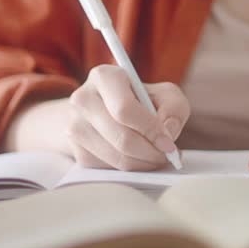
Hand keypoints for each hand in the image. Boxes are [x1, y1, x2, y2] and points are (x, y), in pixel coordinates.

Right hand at [66, 65, 189, 170]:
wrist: (102, 110)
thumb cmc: (138, 100)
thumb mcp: (162, 94)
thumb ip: (174, 107)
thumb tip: (167, 132)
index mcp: (103, 77)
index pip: (125, 109)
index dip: (151, 130)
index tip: (169, 144)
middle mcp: (83, 99)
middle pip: (122, 138)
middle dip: (151, 153)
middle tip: (167, 157)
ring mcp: (75, 126)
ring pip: (117, 158)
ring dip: (143, 164)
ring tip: (157, 158)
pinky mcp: (76, 150)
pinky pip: (109, 169)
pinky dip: (130, 169)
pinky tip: (139, 158)